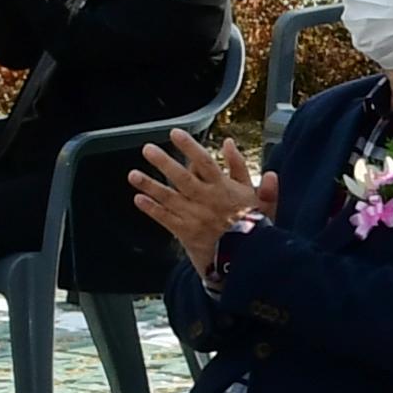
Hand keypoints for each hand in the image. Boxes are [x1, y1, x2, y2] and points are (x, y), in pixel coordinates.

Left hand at [129, 126, 267, 276]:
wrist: (249, 258)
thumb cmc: (254, 226)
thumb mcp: (258, 193)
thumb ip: (242, 168)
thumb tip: (229, 144)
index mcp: (223, 188)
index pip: (204, 162)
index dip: (189, 147)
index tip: (175, 134)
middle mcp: (206, 200)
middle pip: (182, 178)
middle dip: (163, 163)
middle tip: (148, 150)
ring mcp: (194, 216)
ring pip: (169, 198)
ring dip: (150, 185)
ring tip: (134, 175)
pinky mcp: (186, 233)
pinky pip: (166, 219)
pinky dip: (151, 209)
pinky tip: (138, 200)